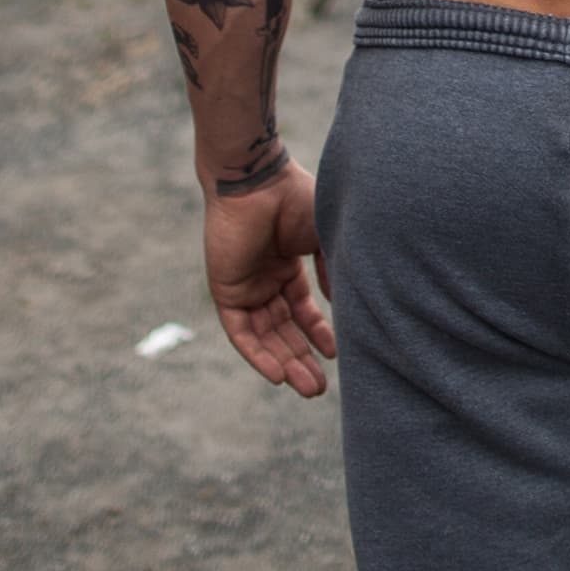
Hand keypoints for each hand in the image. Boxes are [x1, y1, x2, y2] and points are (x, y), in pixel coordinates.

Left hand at [201, 163, 333, 395]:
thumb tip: (343, 307)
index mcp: (285, 264)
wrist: (257, 180)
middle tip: (319, 389)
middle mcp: (263, 279)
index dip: (318, 333)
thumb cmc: (294, 198)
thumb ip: (333, 272)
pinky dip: (257, 354)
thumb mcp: (324, 238)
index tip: (336, 354)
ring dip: (284, 363)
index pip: (301, 309)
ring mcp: (244, 286)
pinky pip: (240, 332)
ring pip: (264, 336)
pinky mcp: (225, 291)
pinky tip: (276, 375)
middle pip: (283, 330)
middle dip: (302, 359)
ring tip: (307, 388)